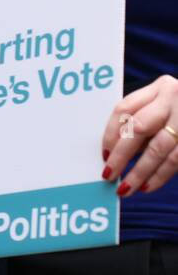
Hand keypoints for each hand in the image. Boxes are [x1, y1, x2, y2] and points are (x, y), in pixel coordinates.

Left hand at [103, 75, 177, 196]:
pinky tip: (147, 186)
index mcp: (160, 88)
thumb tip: (115, 150)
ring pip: (158, 149)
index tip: (103, 154)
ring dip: (139, 172)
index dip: (110, 133)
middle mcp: (173, 100)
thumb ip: (144, 120)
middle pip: (138, 128)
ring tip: (125, 187)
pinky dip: (160, 175)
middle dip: (120, 155)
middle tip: (108, 174)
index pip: (125, 108)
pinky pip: (175, 160)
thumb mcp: (164, 105)